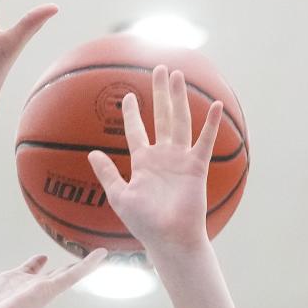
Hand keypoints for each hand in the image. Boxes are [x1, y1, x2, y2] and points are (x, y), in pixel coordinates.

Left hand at [0, 249, 106, 307]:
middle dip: (58, 269)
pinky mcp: (47, 292)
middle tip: (74, 260)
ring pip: (65, 276)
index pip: (22, 276)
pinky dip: (89, 265)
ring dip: (83, 267)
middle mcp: (24, 291)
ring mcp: (37, 292)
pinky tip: (104, 255)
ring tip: (101, 255)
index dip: (31, 267)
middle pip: (46, 277)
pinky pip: (73, 276)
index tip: (40, 259)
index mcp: (5, 290)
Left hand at [88, 66, 222, 254]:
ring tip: (178, 75)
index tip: (127, 96)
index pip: (136, 132)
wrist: (168, 238)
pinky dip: (210, 124)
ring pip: (180, 121)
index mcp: (143, 163)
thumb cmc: (143, 223)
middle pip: (161, 117)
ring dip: (179, 99)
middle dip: (160, 94)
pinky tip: (215, 105)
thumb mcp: (119, 196)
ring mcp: (181, 160)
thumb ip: (107, 174)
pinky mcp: (196, 167)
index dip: (131, 114)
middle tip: (160, 69)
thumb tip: (91, 154)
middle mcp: (163, 157)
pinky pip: (205, 141)